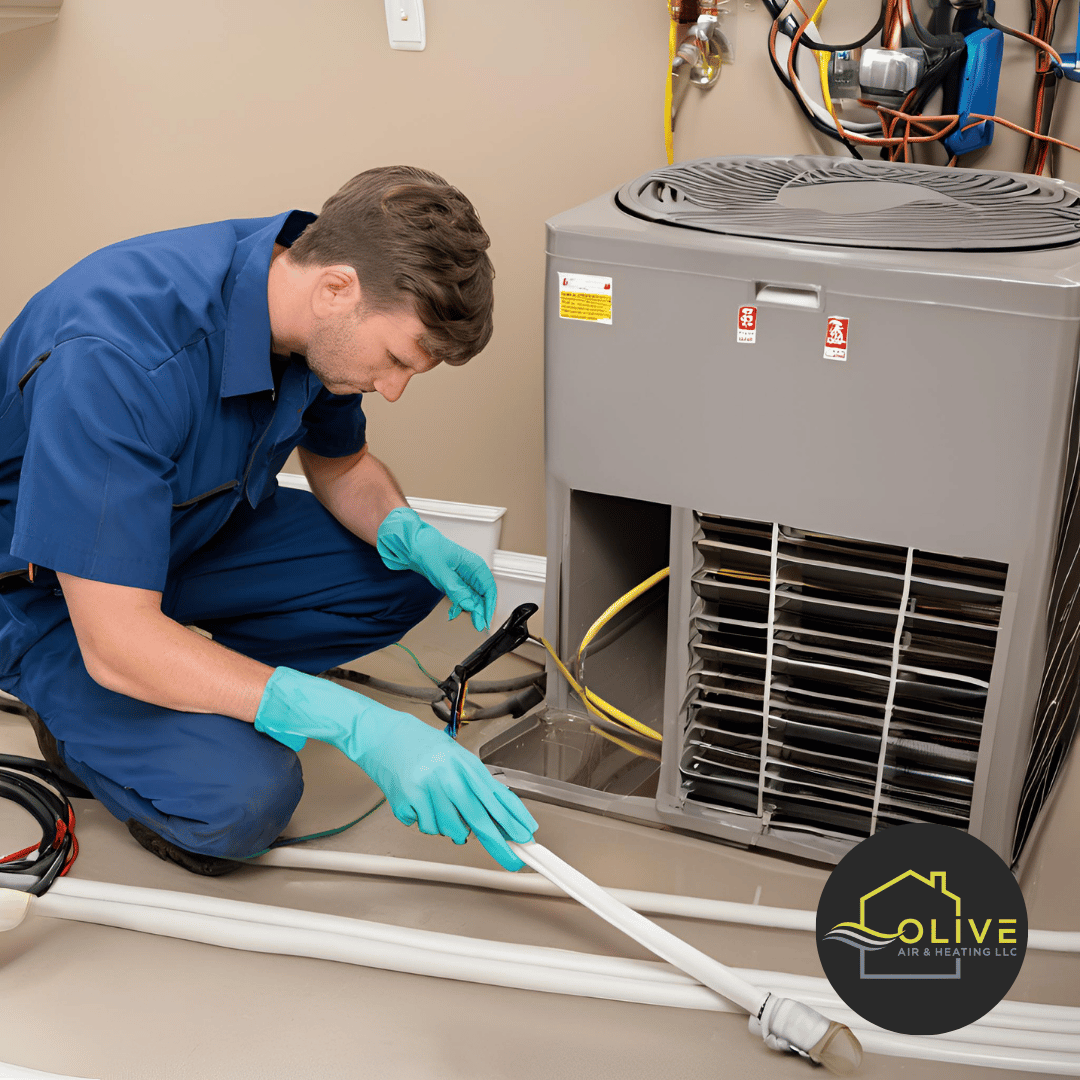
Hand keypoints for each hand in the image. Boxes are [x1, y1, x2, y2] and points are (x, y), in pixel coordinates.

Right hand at [254, 668, 536, 870]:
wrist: (379, 734)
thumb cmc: (416, 743)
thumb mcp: (453, 756)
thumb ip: (472, 782)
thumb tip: (494, 815)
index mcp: (463, 762)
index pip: (495, 795)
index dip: (514, 818)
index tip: (525, 835)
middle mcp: (448, 776)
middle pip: (480, 818)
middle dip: (500, 843)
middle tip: (512, 859)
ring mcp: (427, 790)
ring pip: (451, 829)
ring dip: (453, 829)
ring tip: (440, 805)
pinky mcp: (408, 802)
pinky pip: (426, 826)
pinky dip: (426, 821)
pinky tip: (420, 802)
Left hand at [376, 507, 495, 631]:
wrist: (413, 544)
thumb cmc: (428, 548)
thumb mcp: (442, 572)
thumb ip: (457, 589)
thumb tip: (469, 604)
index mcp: (474, 565)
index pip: (489, 588)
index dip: (489, 606)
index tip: (485, 619)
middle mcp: (471, 571)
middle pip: (483, 595)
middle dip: (481, 611)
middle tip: (478, 625)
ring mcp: (463, 577)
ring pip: (474, 597)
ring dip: (471, 610)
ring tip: (470, 621)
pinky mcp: (455, 582)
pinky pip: (463, 596)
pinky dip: (461, 605)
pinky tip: (456, 612)